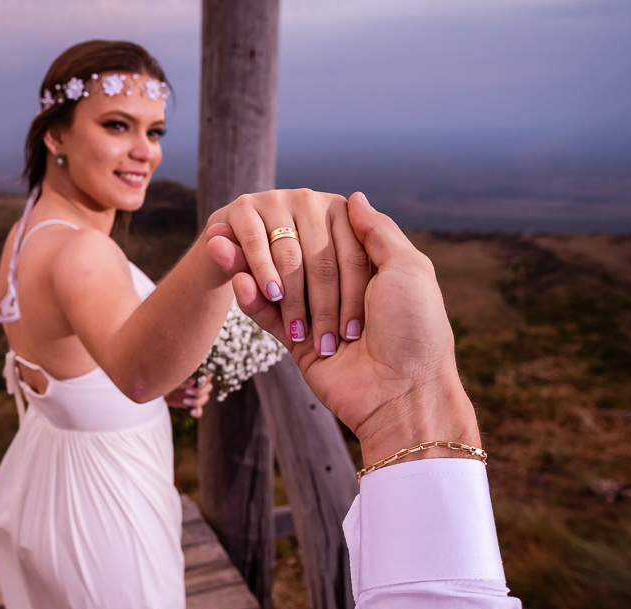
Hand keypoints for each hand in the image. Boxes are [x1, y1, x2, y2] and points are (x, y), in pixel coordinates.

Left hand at [164, 375, 212, 417]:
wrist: (162, 391)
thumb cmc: (169, 381)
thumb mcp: (175, 380)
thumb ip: (184, 381)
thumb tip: (193, 381)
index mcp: (196, 376)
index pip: (208, 376)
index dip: (205, 379)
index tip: (197, 382)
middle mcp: (199, 385)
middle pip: (208, 388)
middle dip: (199, 391)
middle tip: (187, 392)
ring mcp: (197, 396)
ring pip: (205, 398)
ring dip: (196, 401)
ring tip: (184, 401)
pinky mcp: (193, 405)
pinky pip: (199, 411)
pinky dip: (197, 412)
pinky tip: (191, 413)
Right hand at [220, 193, 480, 465]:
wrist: (402, 392)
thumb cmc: (413, 327)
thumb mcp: (407, 268)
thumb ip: (377, 231)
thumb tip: (354, 195)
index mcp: (374, 270)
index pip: (335, 237)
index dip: (317, 227)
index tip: (296, 208)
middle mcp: (344, 291)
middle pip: (301, 258)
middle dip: (277, 247)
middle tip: (243, 228)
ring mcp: (318, 316)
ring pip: (278, 284)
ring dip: (250, 266)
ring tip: (217, 245)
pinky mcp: (297, 343)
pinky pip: (267, 317)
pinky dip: (250, 298)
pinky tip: (236, 279)